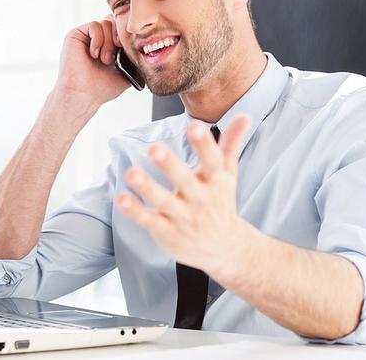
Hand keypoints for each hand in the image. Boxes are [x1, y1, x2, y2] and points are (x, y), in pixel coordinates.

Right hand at [54, 16, 129, 109]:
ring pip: (106, 22)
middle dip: (119, 35)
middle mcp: (98, 39)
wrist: (84, 94)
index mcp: (110, 46)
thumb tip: (149, 50)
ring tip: (105, 59)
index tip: (128, 49)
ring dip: (108, 41)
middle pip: (115, 21)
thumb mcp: (126, 73)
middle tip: (118, 49)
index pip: (122, 28)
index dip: (127, 35)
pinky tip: (95, 54)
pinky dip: (98, 39)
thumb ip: (135, 60)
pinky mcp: (76, 34)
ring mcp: (87, 36)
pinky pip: (94, 25)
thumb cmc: (102, 88)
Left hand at [117, 116, 250, 274]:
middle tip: (154, 147)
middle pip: (184, 180)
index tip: (194, 126)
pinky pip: (149, 220)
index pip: (212, 161)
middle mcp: (199, 199)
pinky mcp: (166, 231)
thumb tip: (244, 116)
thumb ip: (230, 145)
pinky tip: (122, 197)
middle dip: (170, 164)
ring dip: (147, 187)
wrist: (224, 249)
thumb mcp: (227, 175)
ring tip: (132, 172)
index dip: (204, 144)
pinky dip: (135, 210)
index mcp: (215, 182)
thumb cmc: (220, 203)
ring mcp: (182, 217)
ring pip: (163, 201)